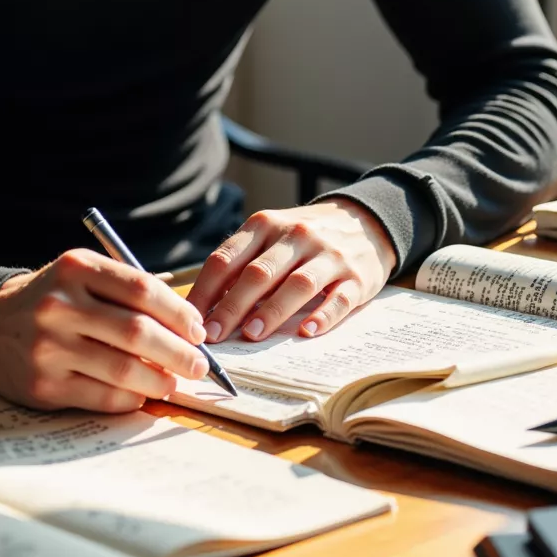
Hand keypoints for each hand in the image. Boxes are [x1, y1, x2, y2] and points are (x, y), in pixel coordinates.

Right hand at [0, 249, 210, 413]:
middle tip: (199, 364)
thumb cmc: (53, 299)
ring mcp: (49, 347)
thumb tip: (186, 328)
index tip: (198, 330)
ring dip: (159, 380)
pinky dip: (131, 398)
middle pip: (137, 332)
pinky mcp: (43, 384)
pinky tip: (142, 394)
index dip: (179, 313)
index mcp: (76, 268)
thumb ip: (127, 293)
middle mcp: (60, 305)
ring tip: (174, 382)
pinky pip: (101, 396)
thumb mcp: (82, 276)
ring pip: (122, 369)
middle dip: (178, 352)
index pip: (142, 289)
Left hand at [186, 198, 397, 343]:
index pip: (227, 258)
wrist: (364, 221)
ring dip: (271, 311)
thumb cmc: (304, 238)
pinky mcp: (357, 277)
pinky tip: (307, 331)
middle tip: (214, 335)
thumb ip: (242, 263)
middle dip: (232, 306)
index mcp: (266, 225)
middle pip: (259, 273)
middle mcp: (296, 236)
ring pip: (296, 285)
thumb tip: (206, 307)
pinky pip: (339, 299)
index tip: (191, 319)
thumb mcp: (271, 236)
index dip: (206, 290)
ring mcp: (329, 255)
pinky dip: (323, 316)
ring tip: (251, 335)